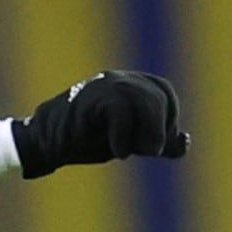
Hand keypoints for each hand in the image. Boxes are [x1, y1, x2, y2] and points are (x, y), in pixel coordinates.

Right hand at [14, 70, 189, 176]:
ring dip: (149, 129)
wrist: (47, 142)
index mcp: (131, 83)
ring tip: (140, 151)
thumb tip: (184, 142)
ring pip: (141, 98)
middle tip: (152, 151)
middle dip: (161, 126)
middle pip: (157, 94)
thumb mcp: (130, 140)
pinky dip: (124, 135)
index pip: (163, 91)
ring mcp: (103, 87)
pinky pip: (118, 110)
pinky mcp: (89, 100)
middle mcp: (119, 79)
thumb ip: (155, 140)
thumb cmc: (88, 138)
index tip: (157, 145)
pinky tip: (119, 152)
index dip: (169, 118)